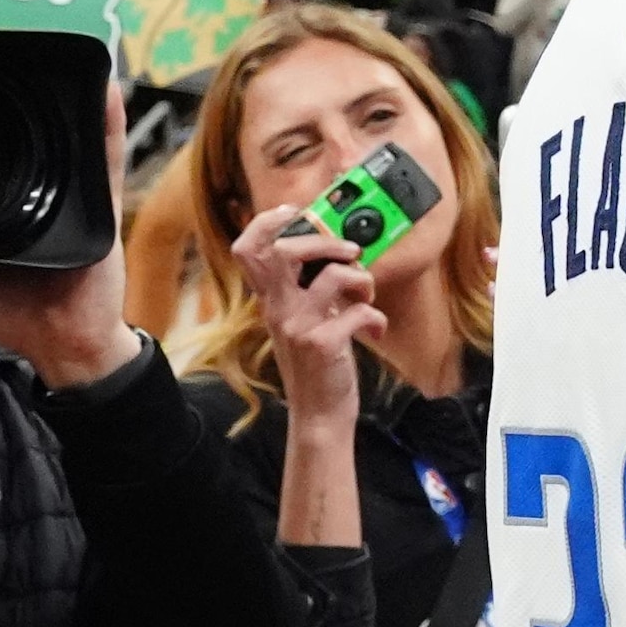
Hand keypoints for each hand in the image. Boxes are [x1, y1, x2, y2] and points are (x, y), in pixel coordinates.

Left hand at [0, 80, 137, 387]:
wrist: (66, 342)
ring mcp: (70, 195)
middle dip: (14, 103)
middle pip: (26, 141)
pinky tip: (101, 88)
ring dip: (60, 100)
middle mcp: (35, 196)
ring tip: (43, 63)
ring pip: (64, 139)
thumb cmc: (12, 316)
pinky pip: (106, 154)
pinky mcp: (99, 200)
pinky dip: (107, 120)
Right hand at [228, 202, 375, 417]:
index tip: (295, 212)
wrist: (319, 414)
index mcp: (273, 302)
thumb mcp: (304, 323)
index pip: (249, 250)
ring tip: (366, 297)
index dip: (267, 222)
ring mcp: (299, 328)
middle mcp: (279, 311)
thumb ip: (309, 292)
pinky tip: (375, 331)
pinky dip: (376, 318)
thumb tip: (335, 256)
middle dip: (324, 241)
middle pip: (283, 252)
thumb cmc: (318, 365)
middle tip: (349, 254)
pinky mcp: (324, 345)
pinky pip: (359, 314)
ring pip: (330, 277)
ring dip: (360, 279)